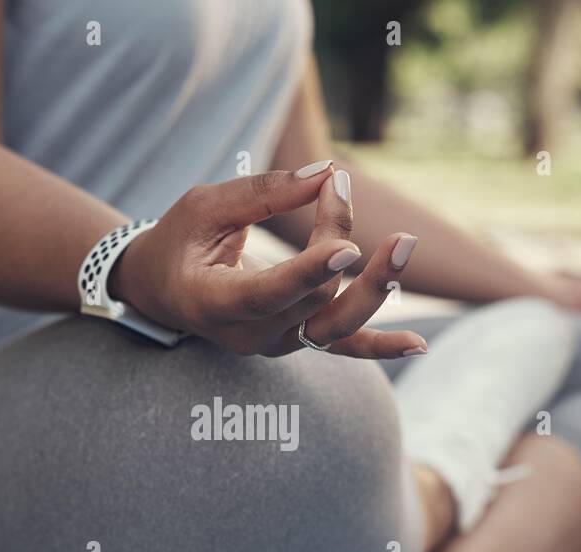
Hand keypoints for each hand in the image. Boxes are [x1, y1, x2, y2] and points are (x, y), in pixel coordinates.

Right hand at [112, 166, 425, 357]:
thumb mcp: (205, 206)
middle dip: (335, 236)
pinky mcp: (296, 340)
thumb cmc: (179, 241)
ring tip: (404, 244)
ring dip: (376, 288)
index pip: (268, 294)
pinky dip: (380, 346)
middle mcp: (249, 336)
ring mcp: (276, 345)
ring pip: (335, 326)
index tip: (347, 246)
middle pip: (312, 297)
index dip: (309, 273)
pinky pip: (343, 348)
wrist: (163, 290)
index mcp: (214, 304)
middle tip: (340, 186)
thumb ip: (262, 192)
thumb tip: (327, 174)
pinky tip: (417, 344)